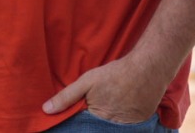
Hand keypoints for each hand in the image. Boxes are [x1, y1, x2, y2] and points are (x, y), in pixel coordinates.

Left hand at [42, 53, 165, 122]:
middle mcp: (113, 127)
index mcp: (97, 119)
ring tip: (110, 107)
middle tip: (95, 111)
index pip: (83, 129)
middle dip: (92, 126)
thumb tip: (46, 109)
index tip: (74, 123)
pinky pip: (126, 127)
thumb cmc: (115, 74)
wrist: (148, 69)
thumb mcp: (87, 81)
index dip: (79, 127)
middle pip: (97, 129)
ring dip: (107, 124)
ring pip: (111, 129)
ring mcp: (128, 127)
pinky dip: (121, 122)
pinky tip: (120, 110)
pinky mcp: (139, 124)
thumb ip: (66, 96)